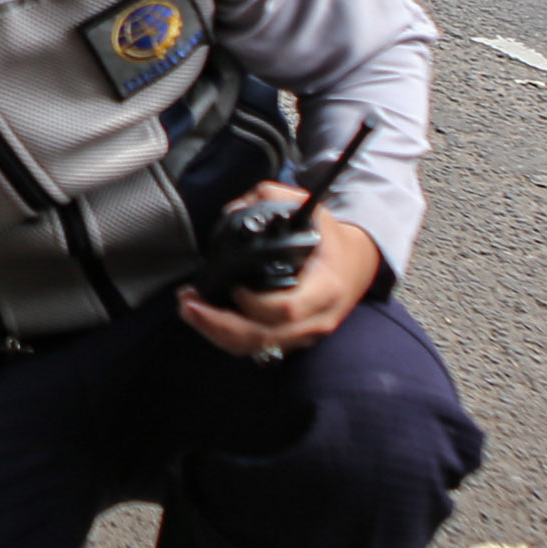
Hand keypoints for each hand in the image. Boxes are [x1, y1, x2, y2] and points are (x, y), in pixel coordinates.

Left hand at [175, 188, 381, 358]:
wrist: (357, 263)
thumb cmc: (329, 238)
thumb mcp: (311, 209)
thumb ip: (273, 198)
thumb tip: (236, 208)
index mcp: (325, 288)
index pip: (287, 309)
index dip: (254, 304)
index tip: (232, 285)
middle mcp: (316, 318)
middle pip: (264, 337)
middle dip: (220, 325)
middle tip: (189, 304)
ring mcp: (305, 335)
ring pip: (256, 348)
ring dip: (216, 334)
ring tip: (188, 310)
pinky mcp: (293, 341)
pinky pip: (257, 349)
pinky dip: (227, 338)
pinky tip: (205, 320)